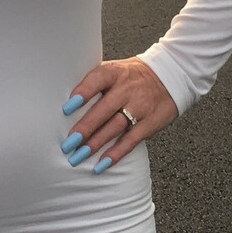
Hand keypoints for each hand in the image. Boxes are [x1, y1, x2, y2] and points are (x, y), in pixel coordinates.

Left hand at [60, 57, 178, 170]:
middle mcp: (127, 89)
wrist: (169, 76)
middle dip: (85, 128)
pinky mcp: (150, 123)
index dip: (82, 93)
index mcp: (115, 72)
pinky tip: (102, 163)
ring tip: (78, 156)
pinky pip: (131, 140)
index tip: (67, 108)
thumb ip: (93, 81)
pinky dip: (116, 153)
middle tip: (67, 144)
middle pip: (104, 109)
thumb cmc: (130, 76)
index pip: (97, 80)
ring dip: (96, 143)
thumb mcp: (114, 69)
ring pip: (115, 127)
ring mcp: (140, 106)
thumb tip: (63, 100)